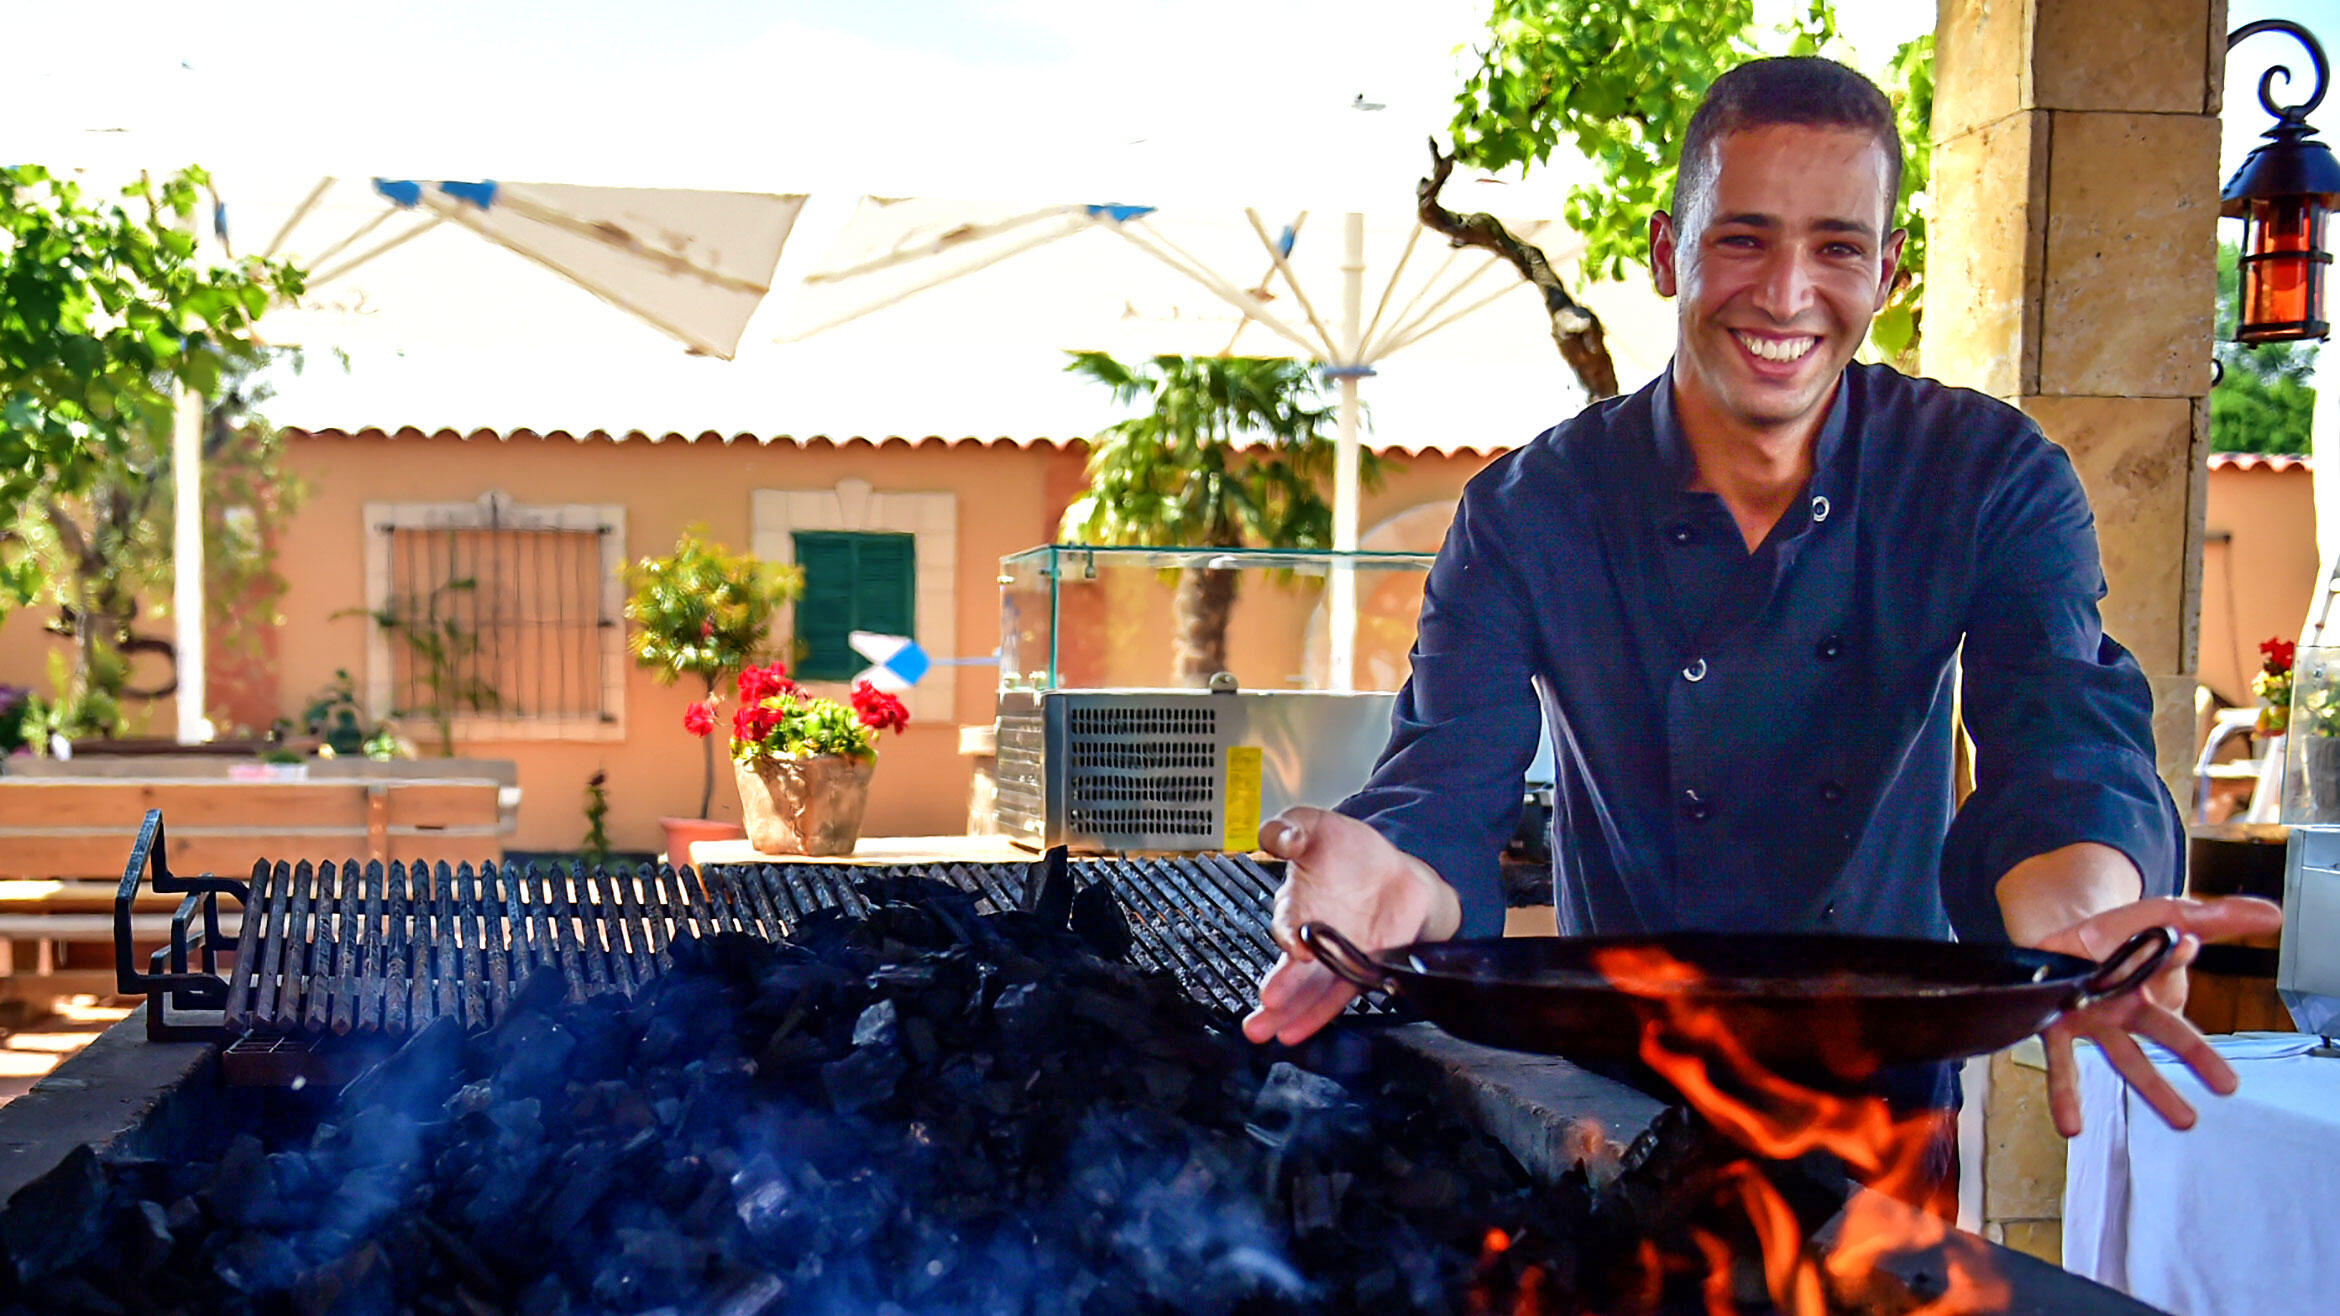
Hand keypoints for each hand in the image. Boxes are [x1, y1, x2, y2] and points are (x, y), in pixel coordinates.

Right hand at [1240, 807, 1461, 1046]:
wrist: (1393, 871)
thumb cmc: (1348, 851)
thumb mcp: (1317, 826)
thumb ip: (1291, 828)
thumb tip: (1279, 836)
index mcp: (1298, 904)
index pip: (1287, 924)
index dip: (1288, 936)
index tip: (1294, 948)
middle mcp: (1312, 936)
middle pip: (1290, 970)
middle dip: (1275, 995)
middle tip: (1257, 1018)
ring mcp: (1335, 957)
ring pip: (1309, 990)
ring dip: (1290, 1013)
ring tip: (1269, 1032)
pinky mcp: (1360, 969)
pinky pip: (1338, 996)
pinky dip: (1318, 1014)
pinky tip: (1295, 1032)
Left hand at [2029, 895, 2283, 1136]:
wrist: (2053, 942)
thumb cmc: (2112, 934)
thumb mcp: (2160, 916)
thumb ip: (2210, 918)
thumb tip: (2267, 915)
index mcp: (2150, 986)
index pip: (2173, 971)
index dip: (2175, 958)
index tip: (2186, 946)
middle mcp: (2124, 1012)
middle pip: (2165, 1032)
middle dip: (2196, 1056)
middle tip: (2228, 1083)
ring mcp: (2090, 1023)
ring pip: (2123, 1059)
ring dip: (2147, 1090)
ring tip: (2179, 1120)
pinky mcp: (2053, 1028)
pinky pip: (2061, 1065)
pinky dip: (2066, 1097)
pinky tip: (2072, 1127)